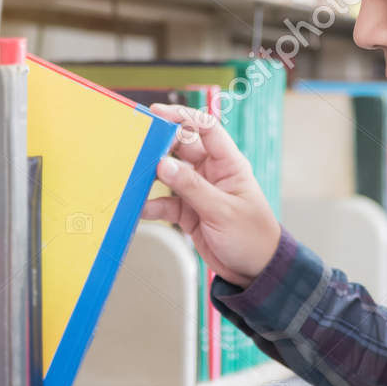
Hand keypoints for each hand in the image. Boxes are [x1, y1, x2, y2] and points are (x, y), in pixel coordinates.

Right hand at [139, 103, 281, 287]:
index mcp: (229, 164)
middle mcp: (212, 173)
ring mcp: (198, 192)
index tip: (158, 114)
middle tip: (137, 144)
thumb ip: (192, 188)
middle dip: (160, 145)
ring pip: (169, 175)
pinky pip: (164, 203)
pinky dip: (151, 205)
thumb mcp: (222, 211)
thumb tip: (163, 165)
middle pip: (182, 148)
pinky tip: (138, 208)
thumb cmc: (252, 237)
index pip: (206, 129)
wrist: (254, 272)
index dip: (183, 117)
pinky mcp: (187, 212)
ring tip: (132, 175)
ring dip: (151, 176)